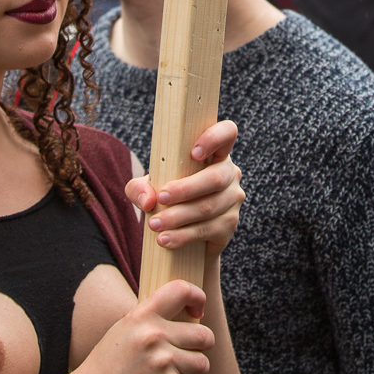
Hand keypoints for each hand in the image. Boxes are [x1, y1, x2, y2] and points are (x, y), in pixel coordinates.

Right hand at [67, 280, 213, 373]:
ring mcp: (163, 364)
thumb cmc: (110, 361)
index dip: (197, 297)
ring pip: (203, 364)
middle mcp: (155, 336)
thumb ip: (154, 317)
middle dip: (202, 345)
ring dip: (193, 371)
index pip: (182, 291)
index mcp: (142, 316)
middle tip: (188, 351)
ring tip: (173, 372)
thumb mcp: (125, 327)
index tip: (197, 311)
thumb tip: (190, 311)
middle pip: (205, 335)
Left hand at [126, 118, 243, 258]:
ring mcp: (233, 199)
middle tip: (160, 197)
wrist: (183, 235)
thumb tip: (147, 200)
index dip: (215, 138)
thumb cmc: (167, 198)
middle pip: (216, 177)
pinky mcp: (230, 224)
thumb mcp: (150, 188)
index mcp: (214, 153)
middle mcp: (230, 173)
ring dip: (179, 217)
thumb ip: (140, 188)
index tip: (193, 153)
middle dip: (186, 189)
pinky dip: (183, 236)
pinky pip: (209, 229)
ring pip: (209, 207)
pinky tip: (165, 240)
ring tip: (154, 224)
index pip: (226, 133)